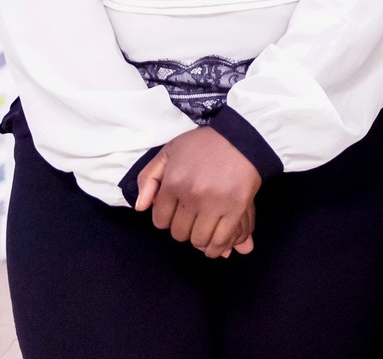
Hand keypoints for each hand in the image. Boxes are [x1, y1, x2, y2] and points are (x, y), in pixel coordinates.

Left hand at [136, 126, 261, 258]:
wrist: (242, 136)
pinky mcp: (236, 207)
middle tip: (193, 220)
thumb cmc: (204, 144)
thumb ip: (148, 178)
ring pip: (199, 238)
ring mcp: (214, 203)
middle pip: (179, 232)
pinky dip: (217, 246)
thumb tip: (140, 208)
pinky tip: (215, 246)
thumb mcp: (169, 152)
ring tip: (205, 231)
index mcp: (173, 183)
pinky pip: (222, 238)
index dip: (167, 219)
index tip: (177, 212)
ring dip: (200, 239)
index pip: (160, 220)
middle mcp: (191, 196)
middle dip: (184, 229)